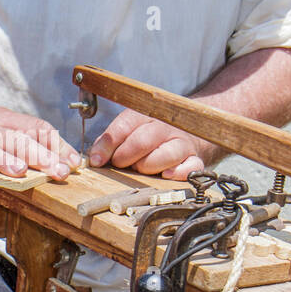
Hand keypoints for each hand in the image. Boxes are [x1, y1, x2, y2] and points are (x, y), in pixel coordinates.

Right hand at [0, 99, 80, 197]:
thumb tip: (62, 158)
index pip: (36, 128)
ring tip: (19, 171)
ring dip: (3, 160)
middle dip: (39, 155)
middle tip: (58, 171)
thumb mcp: (1, 125)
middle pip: (16, 139)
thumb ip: (27, 140)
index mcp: (6, 121)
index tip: (74, 163)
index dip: (57, 145)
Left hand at [88, 109, 209, 179]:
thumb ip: (112, 141)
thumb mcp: (130, 130)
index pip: (124, 126)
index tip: (96, 161)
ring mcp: (182, 142)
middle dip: (126, 156)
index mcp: (145, 115)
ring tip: (140, 169)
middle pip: (144, 140)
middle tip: (119, 164)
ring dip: (148, 165)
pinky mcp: (196, 158)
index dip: (108, 145)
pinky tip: (166, 175)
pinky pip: (191, 167)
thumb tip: (94, 158)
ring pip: (167, 154)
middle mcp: (165, 127)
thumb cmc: (151, 135)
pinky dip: (179, 173)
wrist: (189, 131)